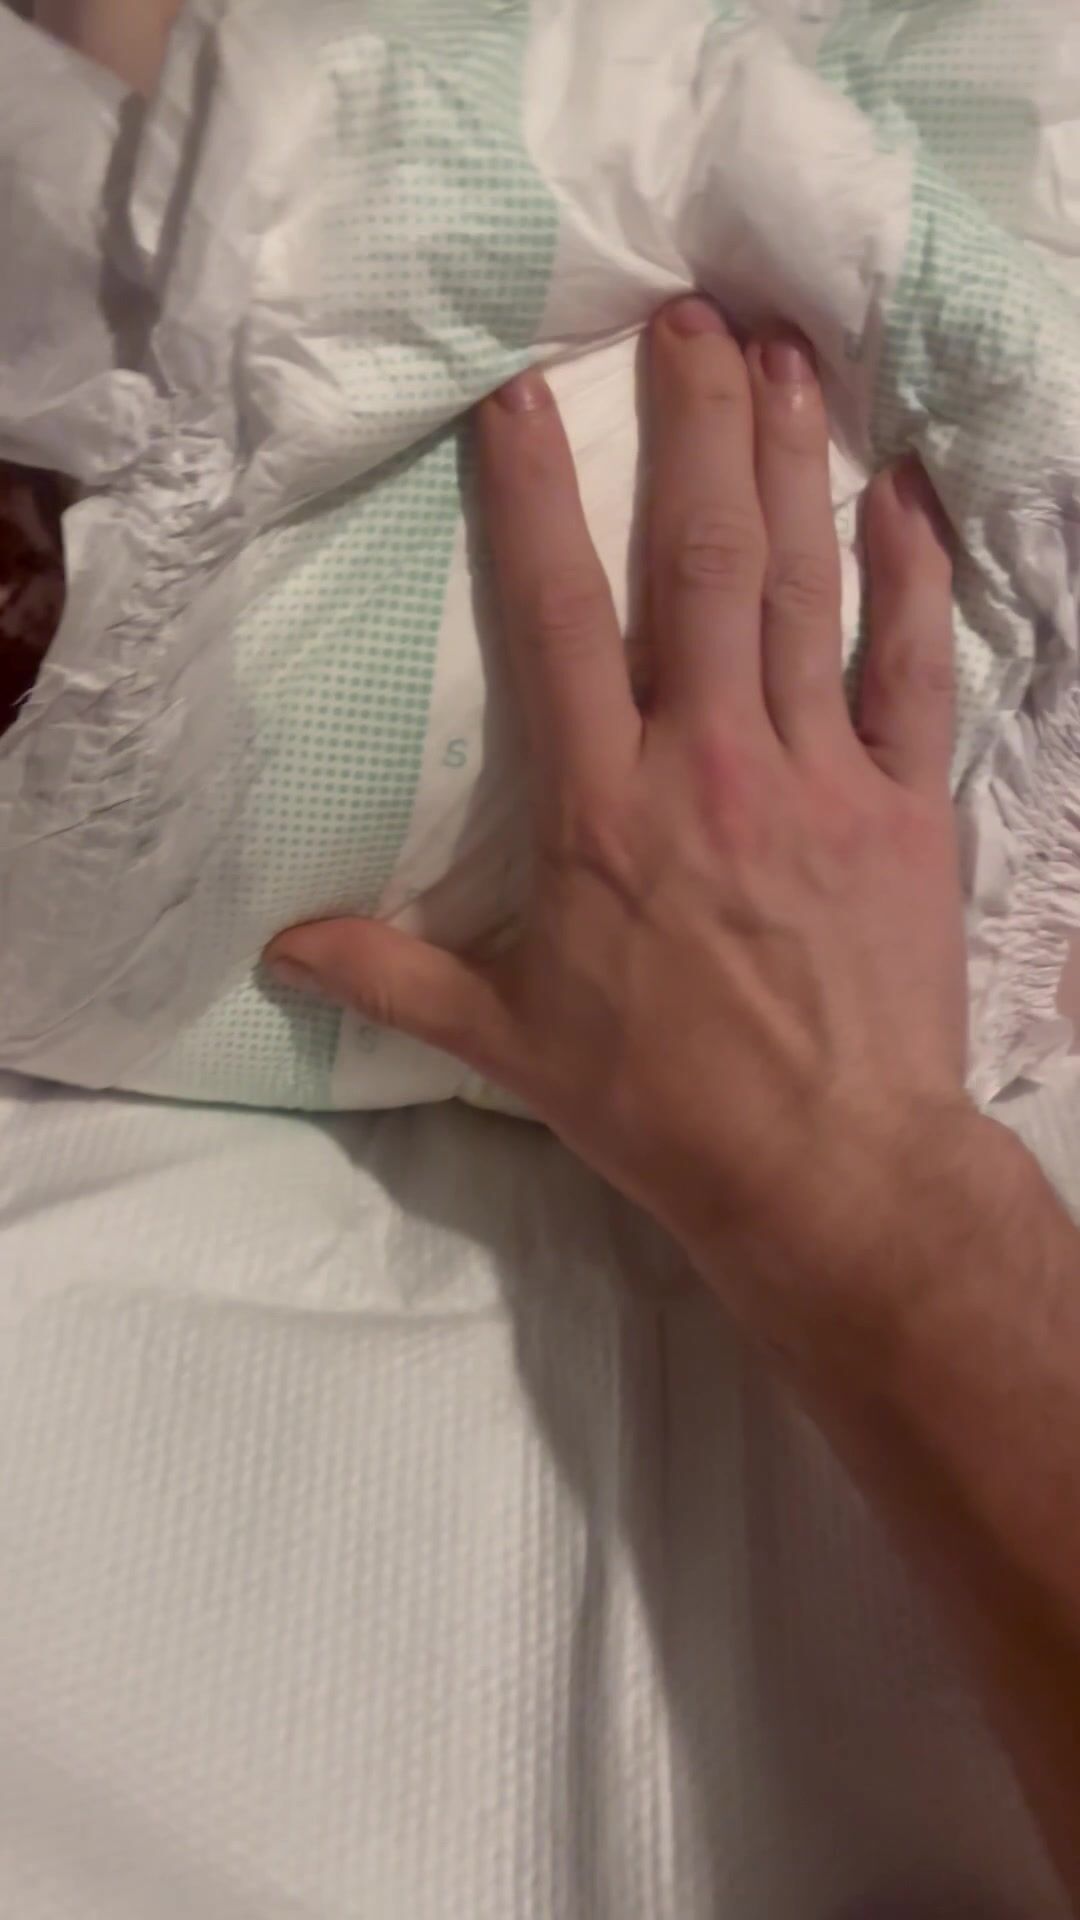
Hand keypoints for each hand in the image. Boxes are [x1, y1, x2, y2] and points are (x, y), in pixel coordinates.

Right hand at [267, 298, 967, 1352]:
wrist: (828, 1171)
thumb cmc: (662, 1105)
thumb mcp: (509, 1042)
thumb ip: (394, 977)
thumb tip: (281, 949)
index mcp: (603, 808)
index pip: (559, 619)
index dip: (538, 497)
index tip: (525, 396)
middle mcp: (710, 762)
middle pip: (700, 562)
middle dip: (694, 427)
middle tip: (692, 315)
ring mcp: (819, 776)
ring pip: (805, 588)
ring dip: (792, 463)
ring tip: (786, 355)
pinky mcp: (906, 808)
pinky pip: (914, 669)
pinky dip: (912, 576)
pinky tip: (905, 491)